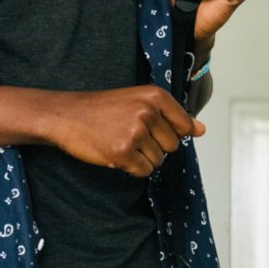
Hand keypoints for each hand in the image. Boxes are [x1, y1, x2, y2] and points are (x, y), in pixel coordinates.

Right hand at [47, 86, 204, 177]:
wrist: (67, 115)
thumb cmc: (102, 108)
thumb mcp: (139, 100)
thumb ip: (172, 115)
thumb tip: (201, 130)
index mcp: (155, 95)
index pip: (184, 125)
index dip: (169, 131)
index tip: (151, 128)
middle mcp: (148, 111)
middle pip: (173, 145)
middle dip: (155, 146)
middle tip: (130, 133)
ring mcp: (136, 132)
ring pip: (159, 160)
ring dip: (142, 157)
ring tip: (121, 140)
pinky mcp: (123, 152)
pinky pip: (144, 172)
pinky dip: (132, 168)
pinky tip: (116, 152)